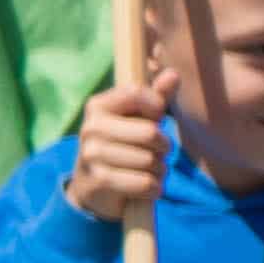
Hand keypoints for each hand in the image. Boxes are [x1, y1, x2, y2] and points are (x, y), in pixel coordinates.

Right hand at [64, 72, 167, 227]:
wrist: (91, 188)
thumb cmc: (122, 145)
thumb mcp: (137, 119)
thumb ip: (156, 96)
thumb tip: (173, 74)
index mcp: (97, 106)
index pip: (136, 93)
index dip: (156, 108)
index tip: (153, 119)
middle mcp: (90, 128)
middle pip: (150, 133)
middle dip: (162, 147)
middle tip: (154, 152)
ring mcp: (91, 155)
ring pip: (150, 161)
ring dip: (158, 170)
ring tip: (146, 171)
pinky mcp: (99, 181)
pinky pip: (146, 183)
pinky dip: (153, 188)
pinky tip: (143, 187)